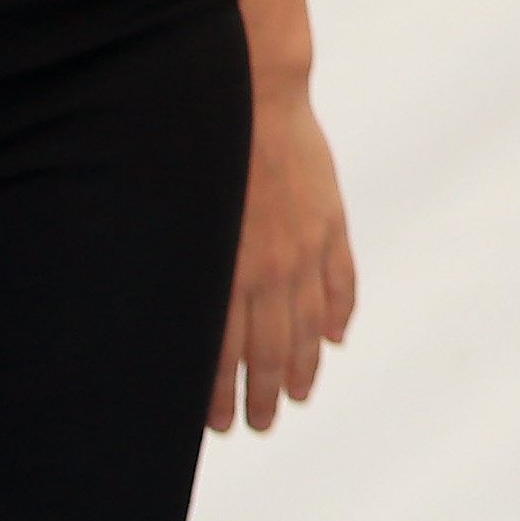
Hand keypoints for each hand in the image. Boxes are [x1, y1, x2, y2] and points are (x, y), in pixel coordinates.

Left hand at [215, 82, 356, 434]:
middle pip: (269, 350)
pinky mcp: (330, 221)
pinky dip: (340, 313)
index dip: (221, 393)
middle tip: (261, 423)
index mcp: (225, 272)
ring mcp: (305, 246)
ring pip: (306, 325)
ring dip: (303, 367)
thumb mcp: (178, 222)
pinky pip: (340, 280)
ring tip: (298, 397)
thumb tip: (187, 327)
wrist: (254, 97)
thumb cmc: (201, 155)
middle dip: (263, 394)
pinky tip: (335, 339)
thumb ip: (187, 273)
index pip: (224, 353)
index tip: (220, 423)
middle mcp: (268, 268)